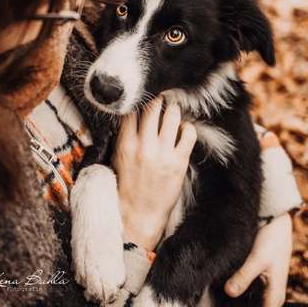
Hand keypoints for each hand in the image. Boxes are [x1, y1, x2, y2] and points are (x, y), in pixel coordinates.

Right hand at [113, 97, 196, 250]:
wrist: (138, 213)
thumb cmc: (128, 185)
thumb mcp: (119, 158)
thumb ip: (124, 136)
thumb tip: (131, 114)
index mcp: (126, 144)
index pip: (132, 111)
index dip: (139, 99)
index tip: (145, 94)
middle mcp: (144, 146)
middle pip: (152, 108)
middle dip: (158, 98)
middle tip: (162, 95)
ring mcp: (162, 154)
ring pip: (172, 117)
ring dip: (174, 108)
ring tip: (174, 107)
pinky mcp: (178, 163)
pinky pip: (188, 135)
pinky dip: (188, 127)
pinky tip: (184, 130)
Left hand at [225, 213, 292, 306]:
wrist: (276, 220)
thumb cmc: (272, 239)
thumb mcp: (257, 258)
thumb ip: (243, 276)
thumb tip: (229, 292)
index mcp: (275, 295)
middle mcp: (270, 293)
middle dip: (237, 305)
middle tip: (219, 302)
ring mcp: (263, 286)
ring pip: (248, 300)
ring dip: (236, 299)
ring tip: (218, 295)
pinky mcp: (256, 277)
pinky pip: (245, 289)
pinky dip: (235, 287)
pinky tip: (221, 286)